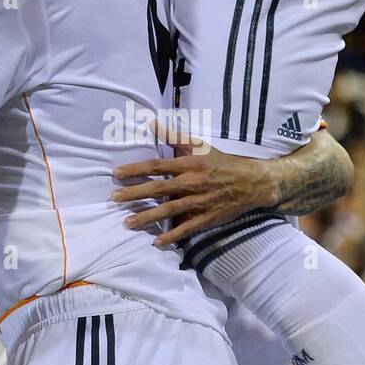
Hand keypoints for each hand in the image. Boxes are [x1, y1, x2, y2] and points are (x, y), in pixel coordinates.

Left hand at [110, 119, 277, 246]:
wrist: (251, 182)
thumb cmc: (220, 162)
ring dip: (147, 217)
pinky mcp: (207, 218)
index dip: (136, 169)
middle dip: (135, 194)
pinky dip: (172, 235)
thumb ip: (174, 137)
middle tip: (113, 199)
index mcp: (188, 164)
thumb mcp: (199, 145)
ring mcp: (199, 202)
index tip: (116, 174)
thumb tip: (152, 123)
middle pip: (159, 189)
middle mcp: (192, 183)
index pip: (157, 166)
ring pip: (169, 210)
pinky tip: (156, 242)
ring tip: (127, 223)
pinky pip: (186, 228)